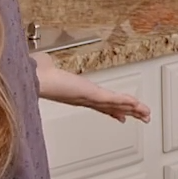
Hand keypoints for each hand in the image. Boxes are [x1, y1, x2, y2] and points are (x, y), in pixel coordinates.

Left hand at [32, 53, 150, 122]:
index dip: (113, 111)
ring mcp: (88, 97)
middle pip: (112, 107)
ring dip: (133, 109)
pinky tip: (137, 104)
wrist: (30, 79)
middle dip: (130, 113)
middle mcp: (84, 99)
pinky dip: (126, 102)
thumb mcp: (44, 67)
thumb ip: (47, 65)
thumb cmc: (32, 74)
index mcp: (76, 94)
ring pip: (116, 105)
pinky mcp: (91, 94)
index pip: (100, 104)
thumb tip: (41, 60)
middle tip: (144, 118)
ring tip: (147, 114)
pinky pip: (113, 99)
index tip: (122, 118)